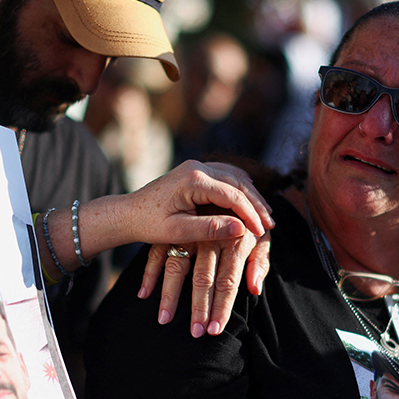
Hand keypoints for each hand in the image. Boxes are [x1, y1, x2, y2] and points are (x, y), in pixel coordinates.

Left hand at [122, 160, 273, 244]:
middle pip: (238, 183)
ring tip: (265, 216)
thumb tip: (241, 228)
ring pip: (234, 178)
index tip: (262, 232)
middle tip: (270, 224)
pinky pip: (226, 176)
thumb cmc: (150, 225)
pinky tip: (250, 203)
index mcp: (193, 179)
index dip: (251, 214)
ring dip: (251, 196)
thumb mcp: (179, 232)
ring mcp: (196, 166)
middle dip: (256, 204)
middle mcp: (196, 167)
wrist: (128, 214)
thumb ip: (210, 228)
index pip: (233, 195)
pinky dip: (240, 190)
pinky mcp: (196, 172)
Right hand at [142, 230, 270, 335]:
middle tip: (194, 333)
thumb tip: (255, 289)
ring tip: (164, 320)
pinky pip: (156, 254)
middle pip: (202, 278)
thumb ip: (259, 263)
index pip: (227, 282)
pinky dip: (149, 274)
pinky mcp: (172, 230)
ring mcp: (188, 233)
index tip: (215, 330)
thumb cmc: (249, 225)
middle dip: (198, 308)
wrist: (228, 191)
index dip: (222, 308)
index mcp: (234, 241)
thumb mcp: (262, 239)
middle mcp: (210, 238)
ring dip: (169, 296)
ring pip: (176, 268)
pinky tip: (144, 295)